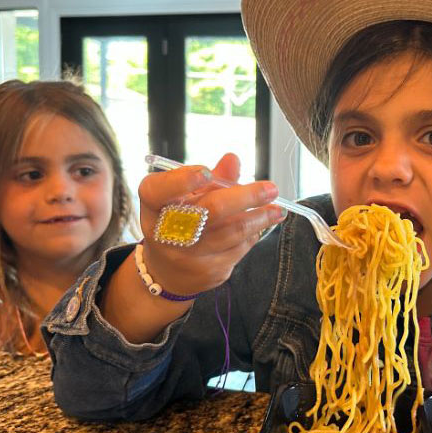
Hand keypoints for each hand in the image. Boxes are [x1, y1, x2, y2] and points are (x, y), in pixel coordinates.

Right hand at [138, 153, 284, 296]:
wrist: (168, 273)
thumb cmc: (178, 223)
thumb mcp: (184, 198)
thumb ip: (209, 179)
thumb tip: (233, 160)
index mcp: (154, 207)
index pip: (158, 191)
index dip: (181, 181)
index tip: (206, 172)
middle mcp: (166, 234)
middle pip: (209, 210)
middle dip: (246, 197)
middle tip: (270, 188)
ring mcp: (188, 256)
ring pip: (232, 232)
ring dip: (260, 218)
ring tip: (277, 210)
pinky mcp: (208, 272)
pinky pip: (239, 248)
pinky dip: (252, 234)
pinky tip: (259, 226)